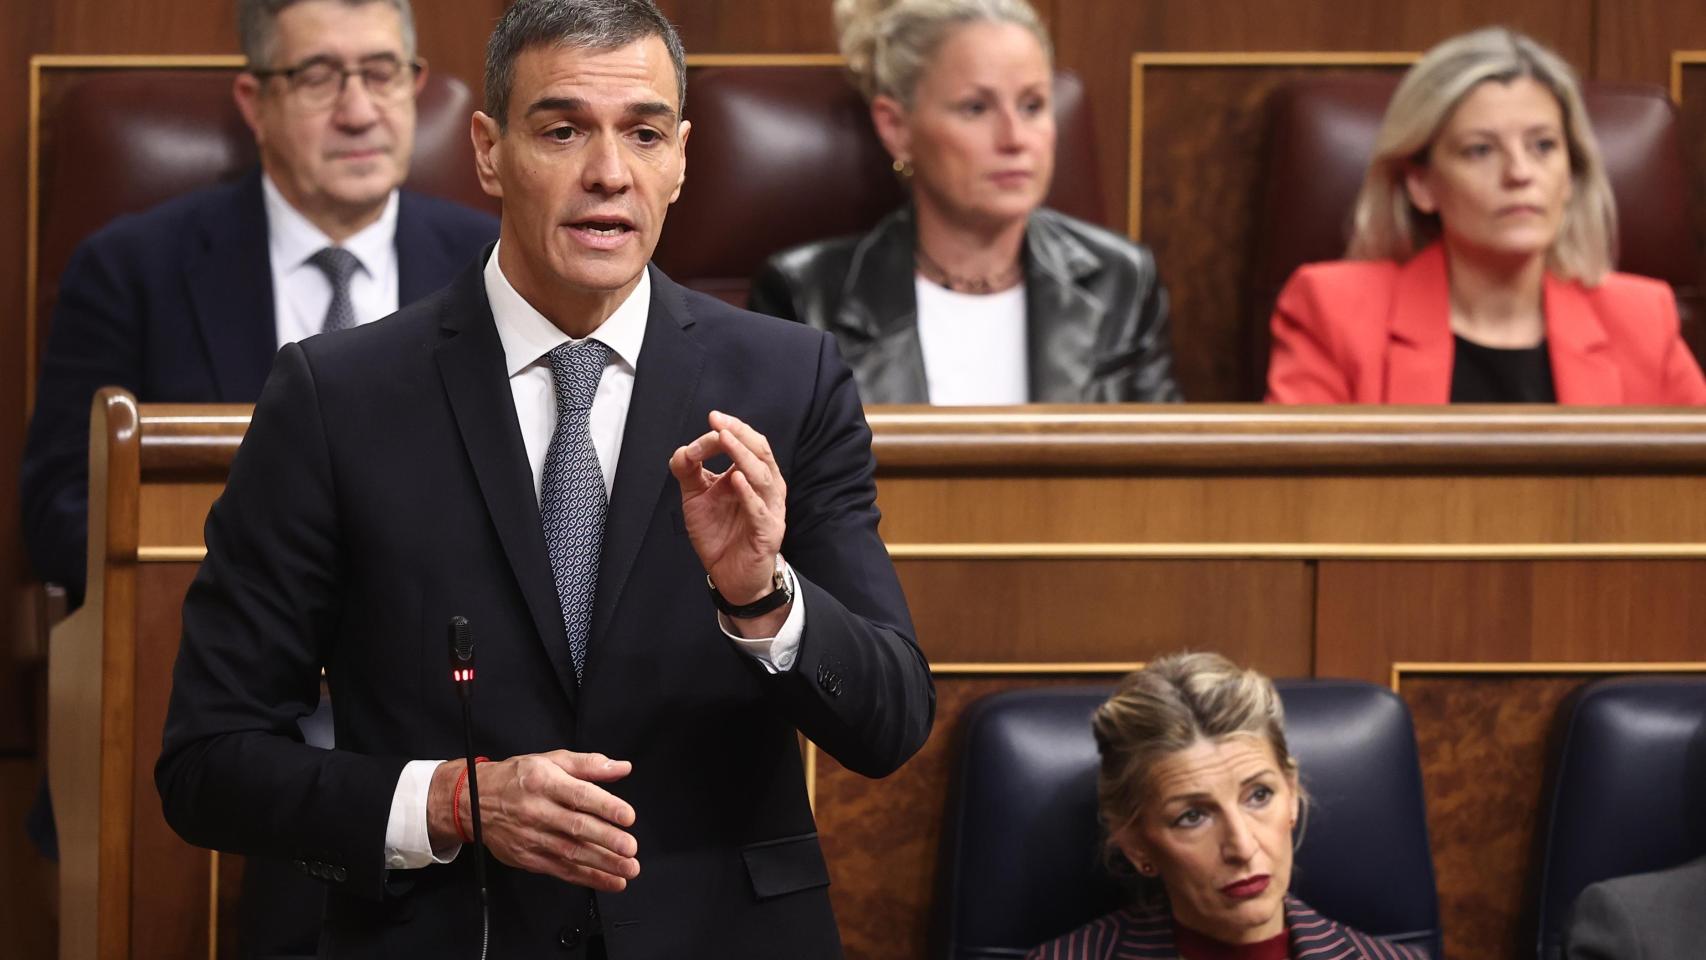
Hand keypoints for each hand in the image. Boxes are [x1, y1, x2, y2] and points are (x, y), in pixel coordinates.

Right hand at [428, 750, 638, 890]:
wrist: (473, 801)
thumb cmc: (517, 778)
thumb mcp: (551, 760)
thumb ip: (588, 764)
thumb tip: (621, 767)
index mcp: (544, 782)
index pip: (579, 795)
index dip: (605, 806)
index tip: (628, 816)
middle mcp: (537, 810)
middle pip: (576, 827)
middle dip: (607, 840)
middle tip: (630, 849)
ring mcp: (531, 837)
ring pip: (570, 853)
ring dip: (602, 864)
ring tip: (627, 869)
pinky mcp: (527, 858)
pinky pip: (560, 870)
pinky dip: (586, 878)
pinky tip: (608, 881)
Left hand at [668, 410, 786, 605]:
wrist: (730, 577)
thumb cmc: (720, 535)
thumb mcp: (697, 498)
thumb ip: (689, 472)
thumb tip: (682, 450)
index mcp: (753, 477)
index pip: (747, 445)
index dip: (728, 432)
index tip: (710, 421)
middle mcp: (767, 490)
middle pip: (761, 453)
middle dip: (740, 434)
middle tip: (720, 421)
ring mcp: (770, 511)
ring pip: (763, 477)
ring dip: (743, 457)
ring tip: (726, 440)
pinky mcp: (767, 534)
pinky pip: (760, 511)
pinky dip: (749, 494)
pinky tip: (736, 480)